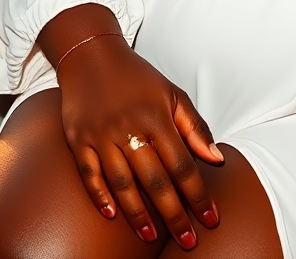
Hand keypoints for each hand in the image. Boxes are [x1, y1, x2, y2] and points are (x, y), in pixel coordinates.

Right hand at [54, 30, 222, 249]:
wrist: (91, 55)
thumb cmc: (137, 77)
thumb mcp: (171, 93)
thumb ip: (195, 127)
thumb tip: (217, 159)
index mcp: (157, 117)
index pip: (183, 164)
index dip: (198, 195)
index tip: (211, 219)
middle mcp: (129, 128)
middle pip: (155, 180)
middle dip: (175, 214)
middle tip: (188, 241)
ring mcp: (101, 135)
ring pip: (122, 183)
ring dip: (138, 214)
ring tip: (152, 236)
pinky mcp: (78, 139)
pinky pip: (88, 174)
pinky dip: (99, 196)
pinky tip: (111, 215)